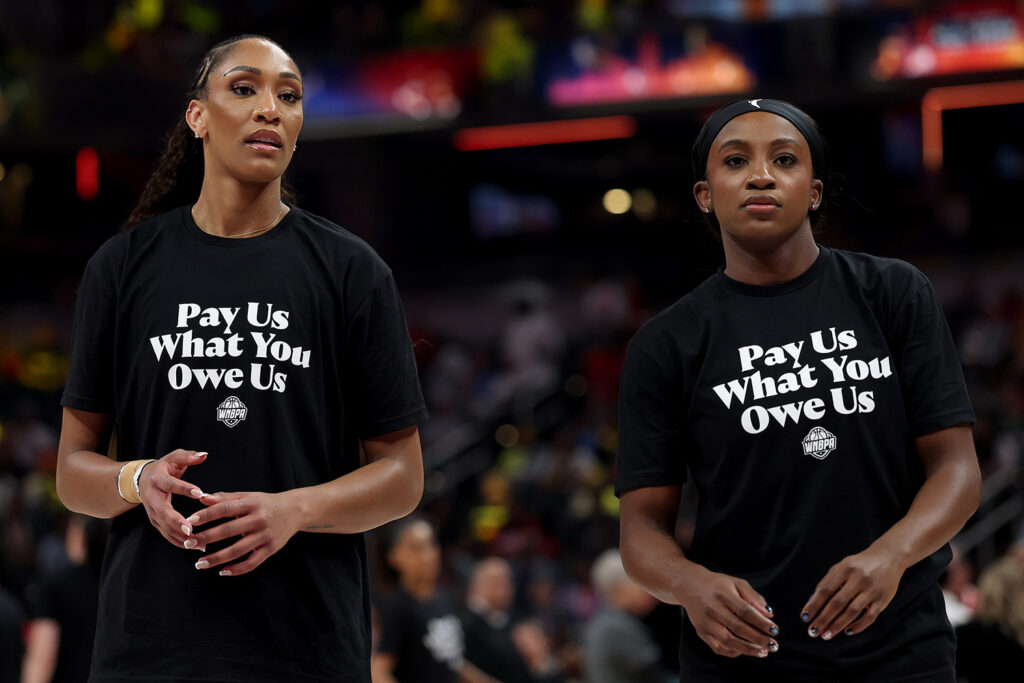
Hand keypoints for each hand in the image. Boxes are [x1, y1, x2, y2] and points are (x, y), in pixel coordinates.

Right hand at [137, 449, 208, 547]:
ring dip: (179, 536)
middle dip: (176, 522)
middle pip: (163, 512)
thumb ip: (188, 456)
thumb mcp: (174, 457)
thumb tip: (204, 455)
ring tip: (198, 542)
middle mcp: (152, 498)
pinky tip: (194, 546)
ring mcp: (152, 512)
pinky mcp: (155, 522)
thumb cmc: (164, 468)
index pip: (171, 484)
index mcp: (158, 480)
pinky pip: (166, 534)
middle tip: (190, 530)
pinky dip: (179, 542)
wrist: (142, 480)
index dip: (184, 488)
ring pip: (164, 527)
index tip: (200, 493)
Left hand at [185, 491, 299, 576]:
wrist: (295, 511)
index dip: (207, 515)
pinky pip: (252, 563)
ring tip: (199, 563)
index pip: (225, 509)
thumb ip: (225, 498)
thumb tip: (202, 499)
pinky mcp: (271, 549)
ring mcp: (265, 536)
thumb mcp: (248, 496)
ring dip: (216, 558)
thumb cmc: (266, 503)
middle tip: (187, 543)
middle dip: (206, 538)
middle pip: (228, 531)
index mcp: (252, 504)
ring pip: (237, 550)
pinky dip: (237, 569)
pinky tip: (222, 571)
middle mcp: (259, 519)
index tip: (190, 521)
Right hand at [676, 567, 779, 658]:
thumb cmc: (717, 584)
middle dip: (759, 639)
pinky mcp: (701, 631)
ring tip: (763, 652)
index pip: (745, 611)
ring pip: (728, 641)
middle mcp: (713, 609)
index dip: (761, 622)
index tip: (775, 630)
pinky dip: (733, 652)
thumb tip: (769, 615)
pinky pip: (718, 647)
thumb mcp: (736, 583)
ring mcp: (706, 622)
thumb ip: (754, 597)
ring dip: (748, 649)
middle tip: (773, 645)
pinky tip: (745, 651)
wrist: (689, 585)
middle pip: (738, 628)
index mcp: (723, 594)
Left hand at [800, 547, 902, 639]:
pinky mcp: (882, 600)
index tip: (804, 617)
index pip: (825, 589)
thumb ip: (828, 582)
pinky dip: (858, 626)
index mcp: (845, 569)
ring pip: (852, 611)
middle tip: (812, 631)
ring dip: (837, 625)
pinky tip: (847, 631)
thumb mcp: (841, 567)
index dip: (814, 604)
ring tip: (826, 635)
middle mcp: (858, 579)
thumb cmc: (859, 565)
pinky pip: (870, 617)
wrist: (888, 558)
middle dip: (823, 618)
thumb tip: (813, 602)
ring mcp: (871, 590)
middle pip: (837, 602)